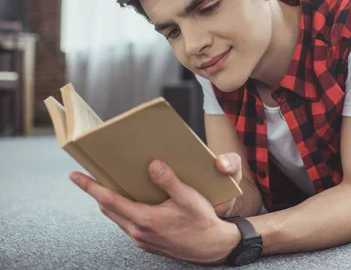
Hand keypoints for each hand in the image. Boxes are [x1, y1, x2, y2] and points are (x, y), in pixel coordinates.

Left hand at [68, 160, 239, 263]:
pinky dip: (121, 211)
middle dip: (96, 192)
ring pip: (116, 218)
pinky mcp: (147, 243)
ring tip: (108, 187)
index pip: (109, 200)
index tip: (75, 176)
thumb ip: (168, 181)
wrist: (213, 247)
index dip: (90, 187)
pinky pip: (126, 224)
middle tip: (87, 177)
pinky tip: (130, 202)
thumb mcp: (189, 197)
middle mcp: (138, 231)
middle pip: (107, 209)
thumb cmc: (202, 222)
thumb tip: (152, 165)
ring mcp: (141, 239)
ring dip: (109, 202)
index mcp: (144, 219)